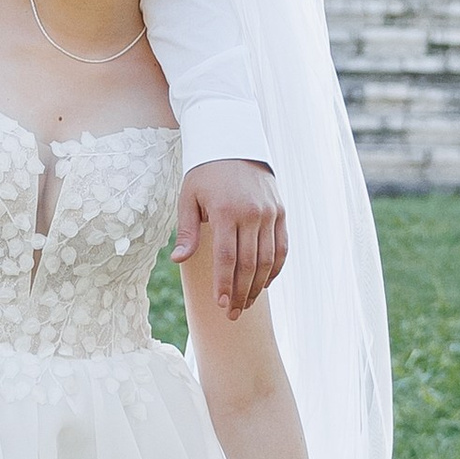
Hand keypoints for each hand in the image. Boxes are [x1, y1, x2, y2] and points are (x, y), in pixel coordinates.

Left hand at [174, 157, 286, 315]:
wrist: (234, 144)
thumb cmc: (205, 174)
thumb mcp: (188, 197)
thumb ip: (187, 230)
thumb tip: (177, 260)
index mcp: (225, 211)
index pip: (226, 257)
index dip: (224, 284)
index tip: (220, 305)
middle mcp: (251, 213)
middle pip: (249, 263)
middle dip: (240, 292)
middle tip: (232, 314)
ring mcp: (270, 213)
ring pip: (268, 259)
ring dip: (258, 286)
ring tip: (246, 303)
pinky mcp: (281, 212)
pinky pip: (281, 247)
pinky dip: (275, 268)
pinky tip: (264, 283)